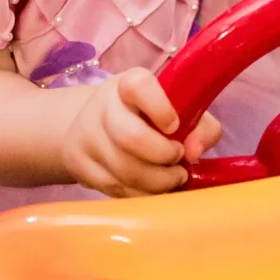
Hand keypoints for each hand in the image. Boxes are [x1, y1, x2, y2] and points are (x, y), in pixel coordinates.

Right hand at [62, 69, 224, 197]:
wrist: (93, 127)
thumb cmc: (147, 117)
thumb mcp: (176, 110)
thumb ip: (200, 126)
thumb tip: (194, 152)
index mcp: (127, 85)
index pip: (139, 86)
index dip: (160, 107)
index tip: (174, 125)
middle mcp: (102, 107)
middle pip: (131, 137)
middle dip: (164, 156)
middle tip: (178, 160)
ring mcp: (87, 137)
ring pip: (126, 171)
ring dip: (158, 182)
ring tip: (172, 179)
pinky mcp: (80, 165)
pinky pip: (117, 190)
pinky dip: (142, 195)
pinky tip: (152, 188)